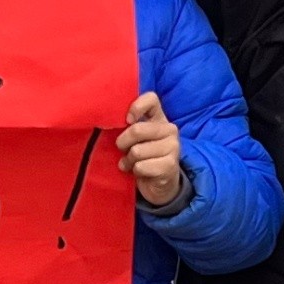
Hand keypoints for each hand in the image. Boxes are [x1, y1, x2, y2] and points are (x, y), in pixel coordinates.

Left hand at [117, 91, 190, 209]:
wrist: (159, 184)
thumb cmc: (143, 156)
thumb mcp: (136, 139)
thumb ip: (129, 126)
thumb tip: (110, 121)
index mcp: (160, 118)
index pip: (151, 99)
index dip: (135, 107)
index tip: (127, 121)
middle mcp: (170, 129)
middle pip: (136, 130)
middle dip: (123, 143)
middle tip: (123, 150)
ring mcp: (173, 147)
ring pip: (137, 151)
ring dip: (129, 161)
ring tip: (132, 164)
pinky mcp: (170, 165)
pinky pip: (141, 166)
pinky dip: (135, 171)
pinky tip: (140, 172)